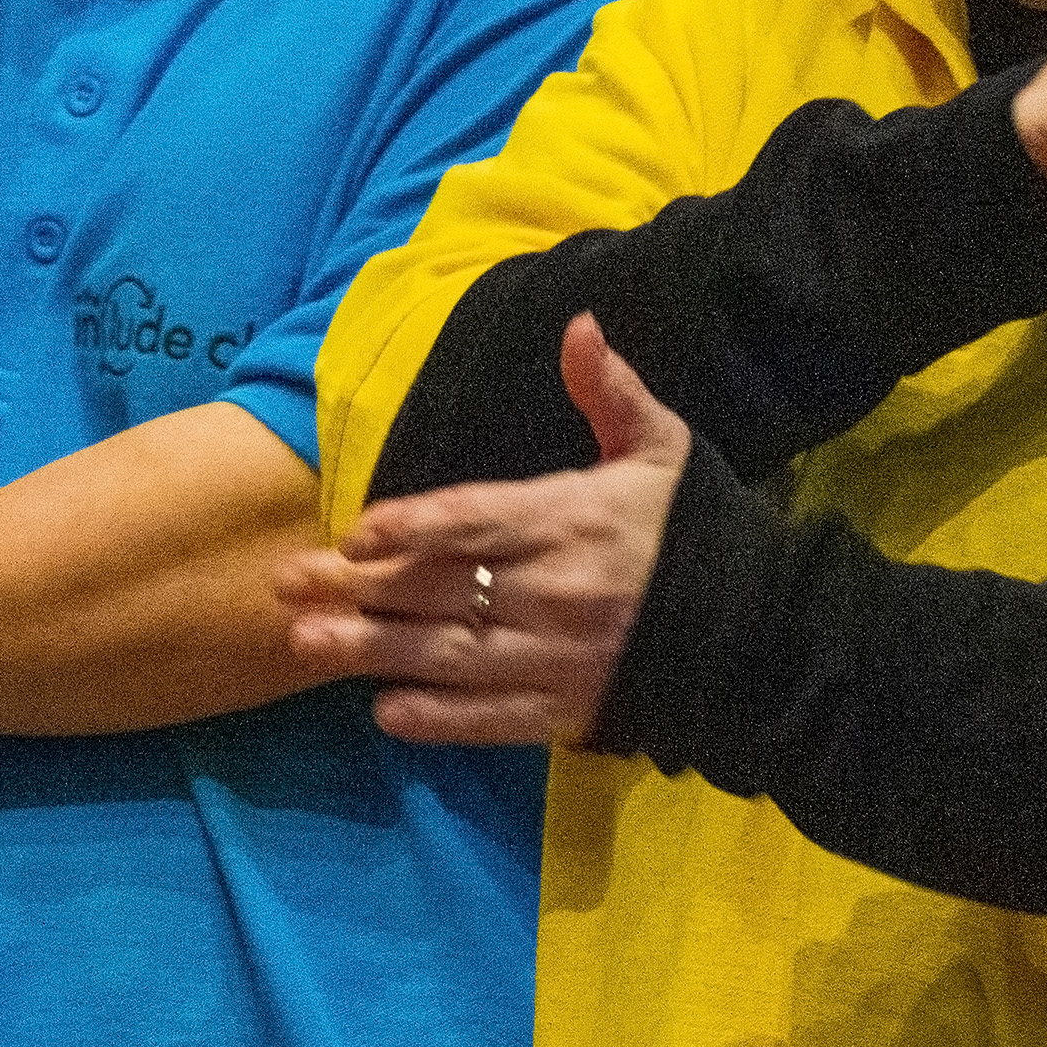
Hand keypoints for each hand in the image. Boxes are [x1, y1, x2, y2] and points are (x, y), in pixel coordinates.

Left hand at [280, 315, 687, 744]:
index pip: (480, 522)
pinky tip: (384, 712)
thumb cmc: (695, 530)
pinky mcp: (569, 712)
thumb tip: (580, 326)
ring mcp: (561, 658)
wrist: (762, 632)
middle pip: (443, 589)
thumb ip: (613, 392)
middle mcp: (559, 593)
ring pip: (451, 656)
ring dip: (373, 651)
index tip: (354, 532)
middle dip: (358, 587)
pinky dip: (439, 720)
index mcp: (574, 521)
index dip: (414, 526)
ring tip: (304, 643)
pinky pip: (493, 719)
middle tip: (284, 582)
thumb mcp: (663, 449)